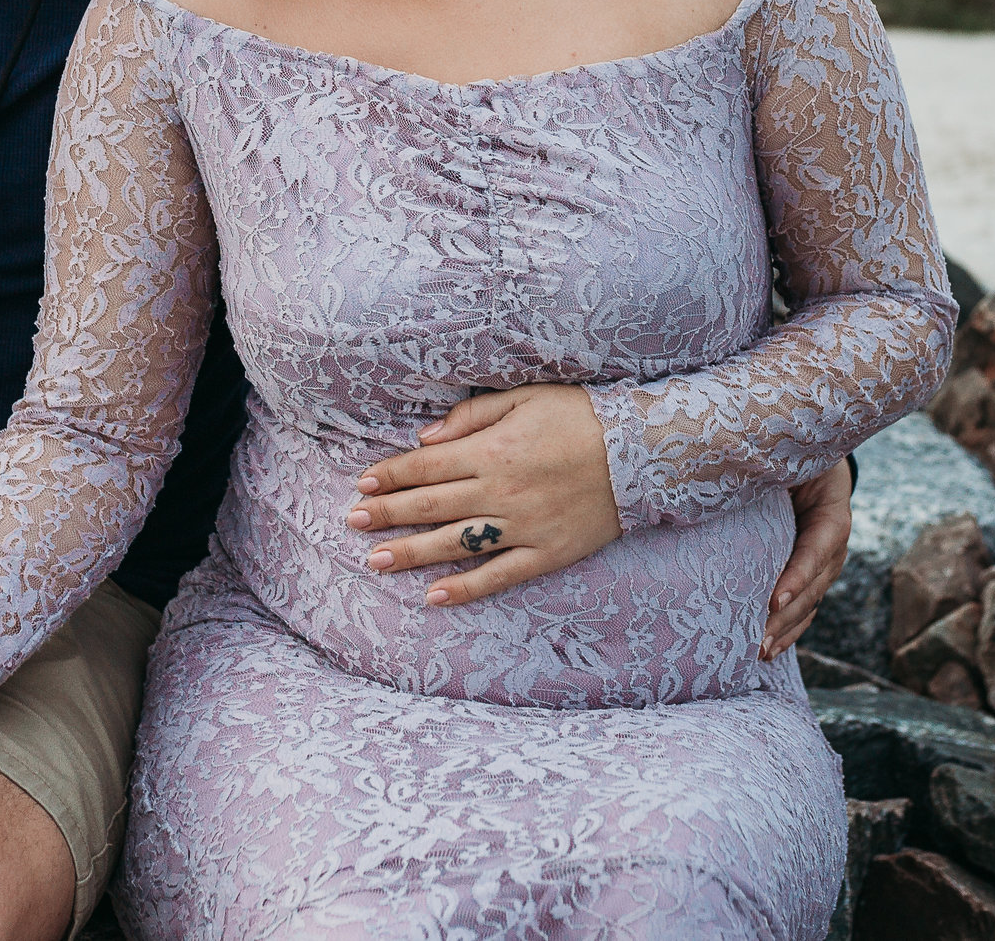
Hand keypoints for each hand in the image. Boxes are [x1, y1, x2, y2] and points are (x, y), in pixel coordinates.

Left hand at [348, 384, 620, 607]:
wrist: (643, 450)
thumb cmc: (581, 415)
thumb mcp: (525, 396)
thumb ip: (471, 416)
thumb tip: (424, 438)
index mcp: (493, 450)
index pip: (427, 465)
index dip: (391, 475)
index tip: (362, 483)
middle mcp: (501, 492)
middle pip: (431, 506)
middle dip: (387, 514)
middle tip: (351, 522)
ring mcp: (524, 526)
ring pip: (455, 544)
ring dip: (411, 553)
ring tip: (375, 561)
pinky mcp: (547, 552)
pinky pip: (500, 575)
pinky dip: (466, 588)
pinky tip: (434, 597)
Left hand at [763, 459, 851, 659]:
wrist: (812, 462)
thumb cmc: (794, 457)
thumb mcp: (790, 459)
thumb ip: (769, 471)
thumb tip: (727, 479)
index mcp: (832, 515)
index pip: (817, 549)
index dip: (798, 576)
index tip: (774, 600)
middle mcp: (833, 546)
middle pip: (813, 586)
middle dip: (785, 616)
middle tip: (758, 640)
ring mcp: (825, 566)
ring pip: (809, 604)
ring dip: (785, 630)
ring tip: (760, 652)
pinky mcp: (811, 577)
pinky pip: (803, 608)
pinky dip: (787, 630)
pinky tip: (768, 650)